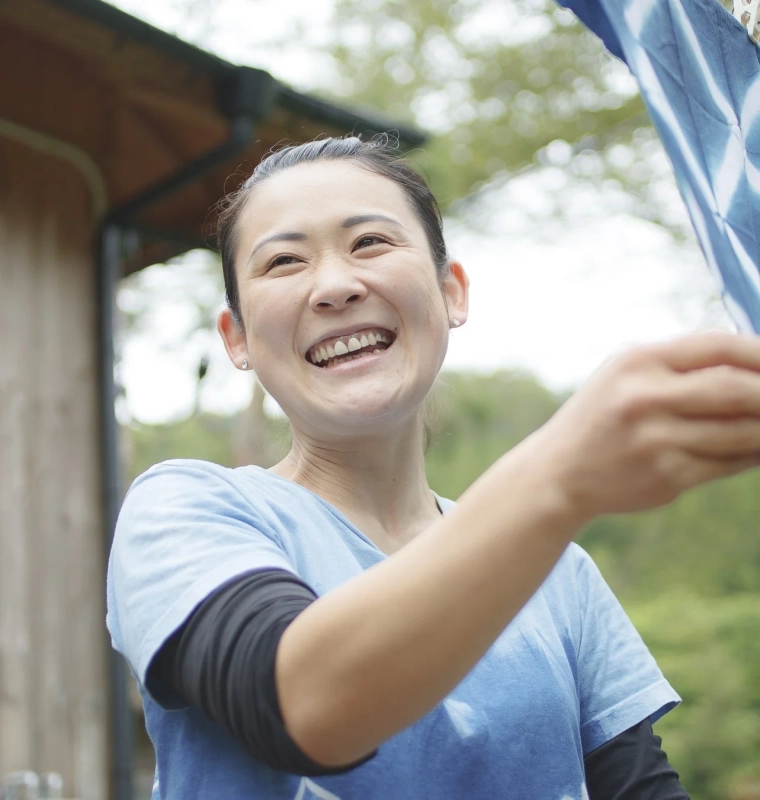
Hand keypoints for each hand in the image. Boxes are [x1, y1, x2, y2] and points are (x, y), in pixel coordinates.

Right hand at [537, 332, 759, 517]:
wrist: (559, 471)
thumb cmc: (604, 415)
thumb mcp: (627, 374)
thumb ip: (682, 364)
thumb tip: (757, 364)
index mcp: (638, 362)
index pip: (718, 346)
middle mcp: (645, 398)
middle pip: (737, 389)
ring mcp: (656, 440)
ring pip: (741, 432)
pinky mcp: (666, 476)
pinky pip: (729, 463)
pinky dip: (753, 455)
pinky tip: (757, 448)